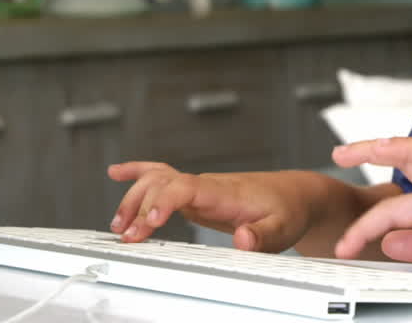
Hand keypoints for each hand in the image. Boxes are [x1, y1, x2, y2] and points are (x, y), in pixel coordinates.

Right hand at [107, 162, 309, 252]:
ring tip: (118, 225)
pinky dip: (138, 172)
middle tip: (129, 236)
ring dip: (133, 197)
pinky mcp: (196, 193)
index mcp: (225, 193)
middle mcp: (208, 185)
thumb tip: (242, 240)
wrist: (294, 194)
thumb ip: (263, 237)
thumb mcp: (283, 229)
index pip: (187, 187)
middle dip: (140, 207)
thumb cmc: (288, 210)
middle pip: (164, 183)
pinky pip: (163, 176)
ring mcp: (200, 187)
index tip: (149, 222)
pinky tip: (117, 173)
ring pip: (158, 179)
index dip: (164, 202)